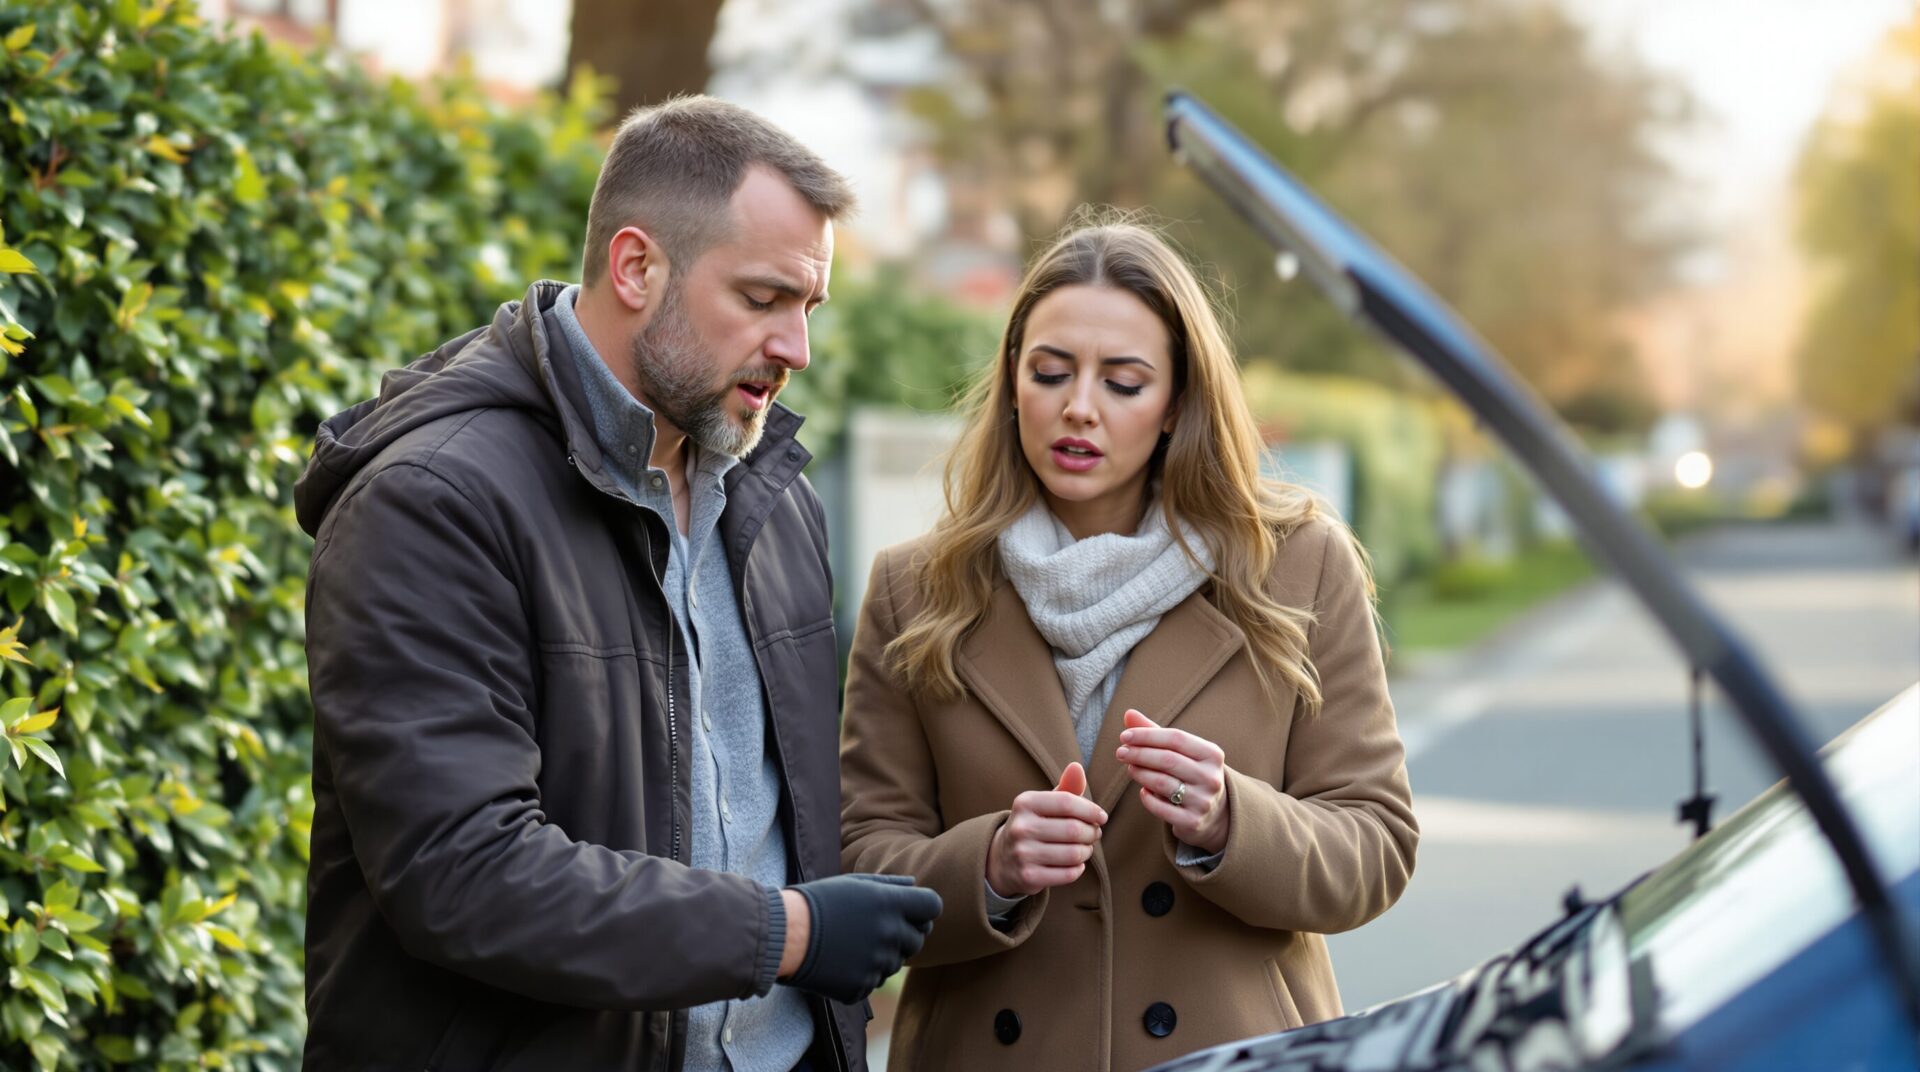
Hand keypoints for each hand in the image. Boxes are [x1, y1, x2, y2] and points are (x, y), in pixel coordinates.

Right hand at [781, 874, 941, 1003]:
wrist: (785, 935)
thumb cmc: (819, 902)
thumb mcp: (853, 884)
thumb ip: (890, 885)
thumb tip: (914, 885)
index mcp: (890, 904)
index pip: (932, 906)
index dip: (923, 910)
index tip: (910, 912)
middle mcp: (889, 934)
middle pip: (918, 940)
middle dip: (902, 935)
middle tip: (872, 929)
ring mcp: (876, 964)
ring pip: (895, 963)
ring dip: (881, 956)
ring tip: (851, 944)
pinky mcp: (861, 987)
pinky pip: (872, 982)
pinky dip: (860, 974)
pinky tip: (840, 962)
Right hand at [986, 762, 1107, 896]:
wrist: (1002, 858)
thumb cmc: (1034, 824)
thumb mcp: (1044, 804)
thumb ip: (1065, 787)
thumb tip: (1077, 767)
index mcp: (1025, 803)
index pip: (1068, 802)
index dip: (1091, 810)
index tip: (1101, 817)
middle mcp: (1021, 827)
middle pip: (1074, 830)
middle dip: (1092, 833)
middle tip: (1094, 834)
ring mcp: (1023, 854)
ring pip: (1073, 854)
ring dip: (1087, 851)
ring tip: (1085, 848)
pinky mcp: (1028, 877)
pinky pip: (1068, 874)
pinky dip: (1078, 869)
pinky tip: (1075, 863)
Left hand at [1116, 710, 1229, 854]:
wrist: (1214, 814)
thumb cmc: (1190, 774)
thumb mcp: (1180, 752)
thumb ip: (1154, 732)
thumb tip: (1128, 713)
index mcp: (1211, 754)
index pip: (1176, 738)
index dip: (1147, 735)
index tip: (1125, 736)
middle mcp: (1211, 777)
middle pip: (1168, 760)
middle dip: (1139, 754)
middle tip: (1121, 752)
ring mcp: (1203, 801)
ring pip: (1162, 783)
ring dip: (1140, 773)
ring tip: (1130, 768)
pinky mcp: (1193, 822)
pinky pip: (1160, 808)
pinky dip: (1146, 797)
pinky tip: (1142, 790)